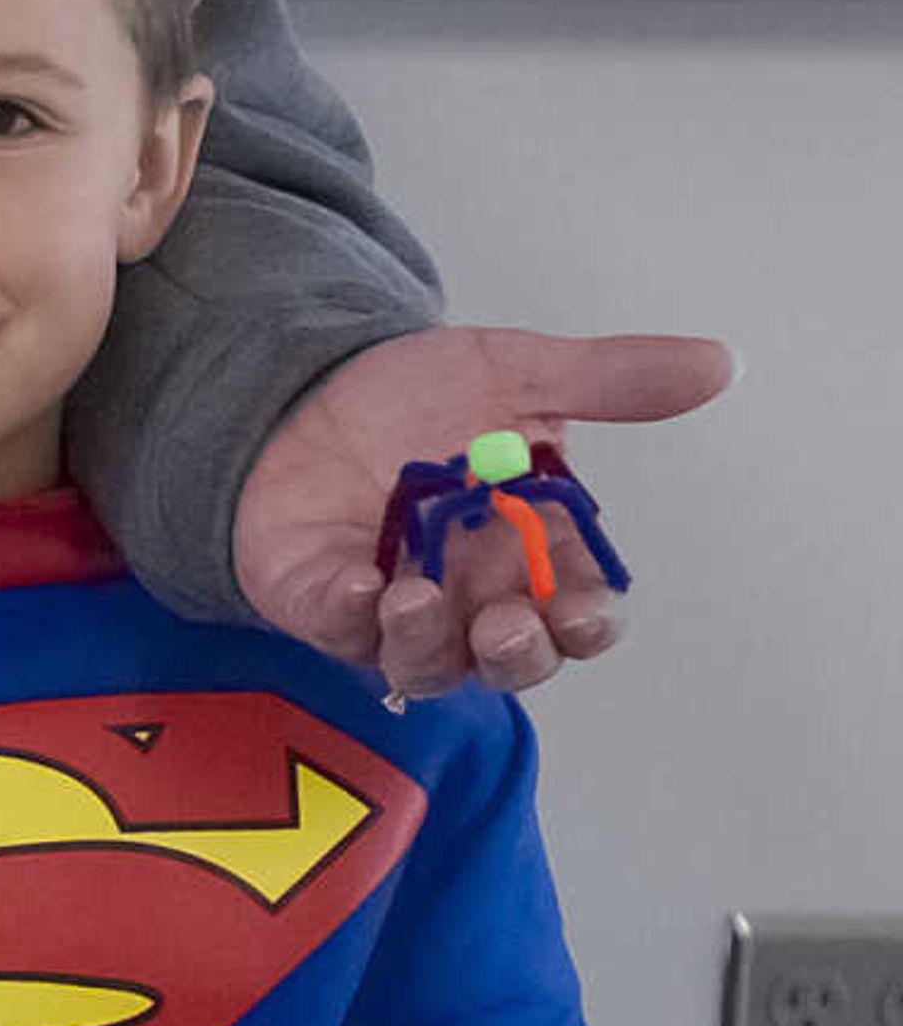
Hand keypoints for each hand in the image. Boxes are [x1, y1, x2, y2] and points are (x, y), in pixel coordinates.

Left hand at [234, 325, 732, 700]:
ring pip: (427, 664)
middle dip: (517, 653)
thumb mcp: (513, 374)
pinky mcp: (322, 600)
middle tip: (506, 625)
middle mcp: (469, 595)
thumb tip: (717, 362)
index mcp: (530, 553)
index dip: (586, 622)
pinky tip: (356, 587)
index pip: (578, 612)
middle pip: (512, 658)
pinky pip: (340, 630)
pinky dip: (349, 618)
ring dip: (428, 644)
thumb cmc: (417, 396)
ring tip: (414, 597)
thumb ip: (609, 379)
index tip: (583, 612)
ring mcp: (395, 607)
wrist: (307, 381)